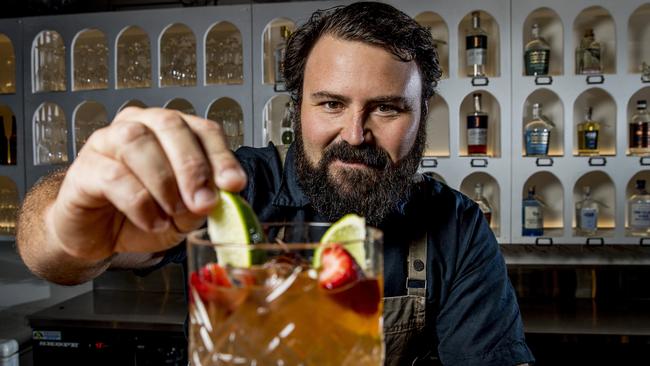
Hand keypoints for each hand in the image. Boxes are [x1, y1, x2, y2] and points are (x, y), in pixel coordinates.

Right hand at [49, 107, 246, 260]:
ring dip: (163, 182)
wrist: (98, 236)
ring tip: (173, 213)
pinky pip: (113, 175)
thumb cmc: (142, 215)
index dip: (221, 156)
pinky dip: (139, 202)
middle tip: (203, 202)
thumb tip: (220, 198)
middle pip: (170, 125)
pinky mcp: (85, 168)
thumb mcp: (184, 214)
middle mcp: (139, 125)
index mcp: (171, 131)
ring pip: (137, 141)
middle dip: (192, 166)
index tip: (234, 184)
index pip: (203, 129)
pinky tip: (152, 220)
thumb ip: (202, 203)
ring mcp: (107, 141)